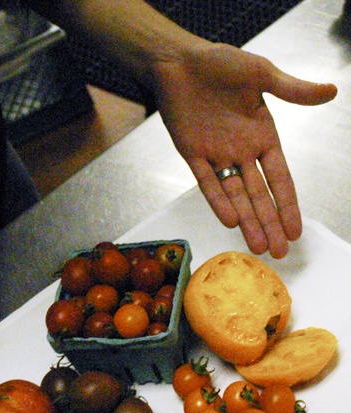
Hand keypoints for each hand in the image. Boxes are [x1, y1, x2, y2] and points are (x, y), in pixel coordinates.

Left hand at [153, 42, 336, 257]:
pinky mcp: (192, 155)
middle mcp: (242, 152)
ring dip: (247, 221)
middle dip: (270, 224)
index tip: (296, 231)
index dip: (288, 205)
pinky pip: (207, 183)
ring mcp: (217, 156)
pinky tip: (230, 220)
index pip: (280, 179)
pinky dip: (217, 201)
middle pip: (259, 196)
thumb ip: (292, 90)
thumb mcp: (262, 73)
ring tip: (258, 247)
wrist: (180, 61)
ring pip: (236, 196)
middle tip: (279, 252)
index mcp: (263, 136)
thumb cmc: (220, 63)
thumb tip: (331, 92)